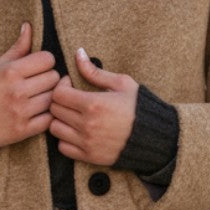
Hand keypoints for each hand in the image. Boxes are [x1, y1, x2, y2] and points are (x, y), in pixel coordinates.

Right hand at [0, 22, 59, 147]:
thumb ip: (17, 49)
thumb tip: (29, 26)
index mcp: (10, 71)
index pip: (48, 59)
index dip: (45, 62)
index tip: (38, 68)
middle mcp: (17, 91)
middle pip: (54, 78)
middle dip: (48, 79)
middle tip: (39, 83)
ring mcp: (21, 111)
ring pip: (54, 99)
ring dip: (49, 98)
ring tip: (39, 97)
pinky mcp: (23, 130)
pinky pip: (49, 119)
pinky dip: (47, 116)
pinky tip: (38, 112)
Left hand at [48, 47, 137, 165]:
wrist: (155, 137)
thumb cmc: (139, 107)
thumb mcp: (121, 83)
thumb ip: (95, 71)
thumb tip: (78, 53)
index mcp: (93, 104)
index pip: (58, 94)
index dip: (61, 86)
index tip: (71, 85)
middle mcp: (87, 125)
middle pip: (54, 110)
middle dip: (60, 101)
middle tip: (72, 99)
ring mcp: (87, 142)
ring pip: (55, 129)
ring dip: (60, 120)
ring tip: (73, 115)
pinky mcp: (89, 157)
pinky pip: (63, 148)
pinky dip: (65, 139)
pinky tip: (76, 131)